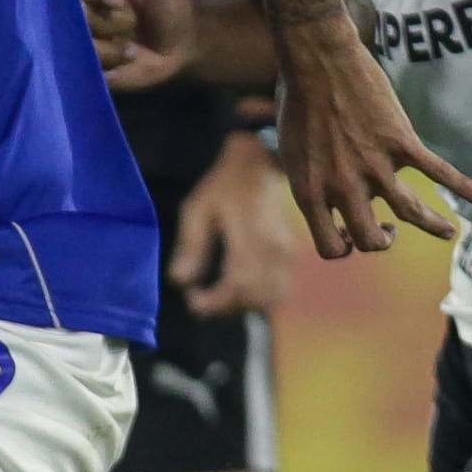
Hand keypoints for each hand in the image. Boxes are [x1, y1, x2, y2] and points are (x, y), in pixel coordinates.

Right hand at [83, 0, 199, 88]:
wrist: (180, 49)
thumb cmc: (171, 9)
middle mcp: (80, 9)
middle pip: (69, 13)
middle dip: (103, 22)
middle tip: (130, 24)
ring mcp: (81, 38)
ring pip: (76, 42)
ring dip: (110, 48)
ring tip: (133, 49)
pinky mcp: (86, 64)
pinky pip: (83, 66)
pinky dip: (109, 67)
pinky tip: (127, 63)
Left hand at [171, 126, 302, 317]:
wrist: (262, 163)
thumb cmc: (225, 185)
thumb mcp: (198, 208)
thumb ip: (191, 245)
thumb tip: (180, 282)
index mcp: (252, 237)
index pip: (237, 286)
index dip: (214, 303)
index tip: (192, 300)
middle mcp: (276, 250)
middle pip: (254, 299)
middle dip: (224, 308)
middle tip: (200, 298)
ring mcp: (287, 255)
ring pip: (270, 300)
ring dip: (241, 306)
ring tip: (217, 294)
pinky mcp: (291, 257)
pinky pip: (279, 291)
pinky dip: (258, 300)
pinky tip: (236, 289)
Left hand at [272, 13, 471, 256]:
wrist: (317, 60)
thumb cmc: (297, 100)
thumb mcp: (292, 151)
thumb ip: (312, 180)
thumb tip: (325, 196)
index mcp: (310, 192)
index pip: (331, 248)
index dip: (343, 247)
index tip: (349, 234)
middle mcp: (343, 186)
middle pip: (371, 241)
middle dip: (382, 241)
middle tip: (389, 230)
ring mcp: (375, 166)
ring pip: (412, 214)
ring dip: (434, 226)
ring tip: (448, 231)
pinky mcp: (401, 143)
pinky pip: (439, 172)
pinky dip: (463, 186)